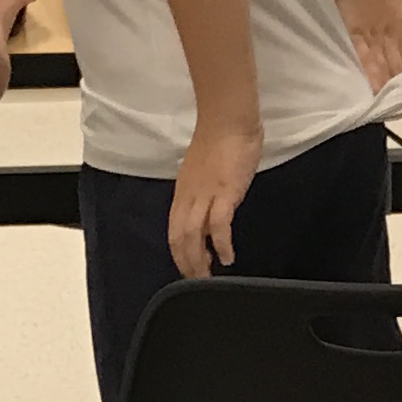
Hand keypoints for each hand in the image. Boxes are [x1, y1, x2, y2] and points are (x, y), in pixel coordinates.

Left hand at [169, 123, 261, 276]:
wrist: (228, 121)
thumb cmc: (221, 140)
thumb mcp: (205, 171)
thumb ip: (204, 190)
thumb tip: (211, 208)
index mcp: (183, 192)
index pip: (173, 228)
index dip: (178, 252)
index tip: (188, 266)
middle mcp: (189, 196)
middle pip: (179, 237)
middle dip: (186, 262)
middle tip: (197, 280)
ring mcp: (205, 195)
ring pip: (193, 235)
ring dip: (198, 259)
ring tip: (208, 276)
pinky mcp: (224, 193)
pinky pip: (219, 225)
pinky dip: (221, 244)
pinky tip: (228, 257)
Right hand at [339, 0, 401, 118]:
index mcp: (400, 31)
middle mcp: (388, 39)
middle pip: (400, 73)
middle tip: (401, 114)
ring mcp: (371, 39)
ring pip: (383, 71)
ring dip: (386, 92)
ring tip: (385, 112)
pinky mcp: (352, 36)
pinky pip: (362, 60)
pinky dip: (367, 76)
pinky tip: (367, 93)